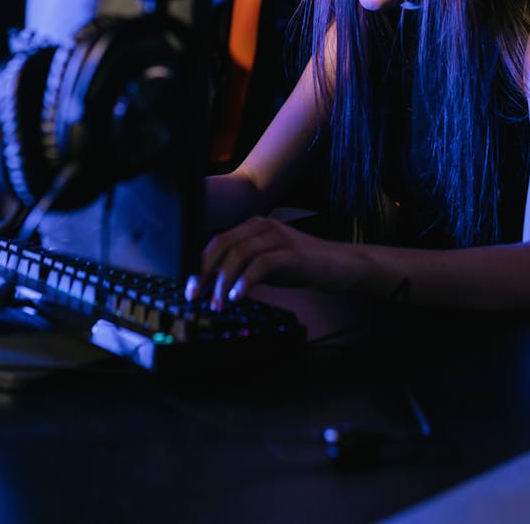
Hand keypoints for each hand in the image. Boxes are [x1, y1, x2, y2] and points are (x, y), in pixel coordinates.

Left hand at [185, 216, 335, 309]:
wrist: (339, 264)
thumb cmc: (300, 266)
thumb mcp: (265, 264)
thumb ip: (242, 267)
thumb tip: (211, 283)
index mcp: (253, 226)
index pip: (218, 241)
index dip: (199, 264)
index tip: (190, 288)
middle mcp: (263, 226)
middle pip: (223, 243)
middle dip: (204, 271)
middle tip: (196, 296)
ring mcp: (279, 237)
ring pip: (239, 253)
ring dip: (223, 280)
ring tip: (218, 304)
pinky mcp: (293, 253)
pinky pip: (262, 263)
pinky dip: (246, 281)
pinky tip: (238, 297)